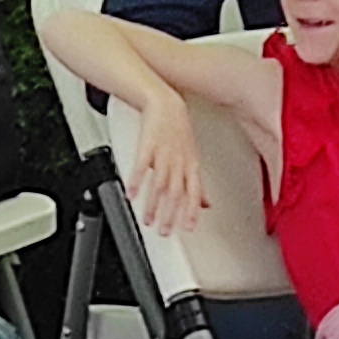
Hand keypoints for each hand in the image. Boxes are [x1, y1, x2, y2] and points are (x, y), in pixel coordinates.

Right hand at [125, 115, 208, 235]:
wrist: (166, 107)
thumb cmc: (179, 134)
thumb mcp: (193, 159)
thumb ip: (197, 184)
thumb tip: (206, 204)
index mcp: (192, 166)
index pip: (194, 192)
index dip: (192, 211)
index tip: (187, 228)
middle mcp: (179, 162)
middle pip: (177, 192)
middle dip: (170, 214)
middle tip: (164, 231)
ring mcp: (164, 154)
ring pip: (160, 183)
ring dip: (153, 204)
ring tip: (147, 220)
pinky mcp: (148, 146)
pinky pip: (142, 166)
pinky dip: (137, 182)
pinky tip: (131, 195)